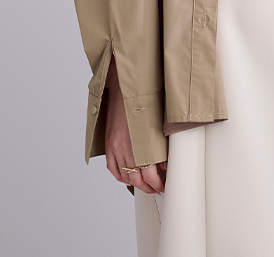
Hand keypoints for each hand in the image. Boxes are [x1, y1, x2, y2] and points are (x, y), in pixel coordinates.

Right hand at [104, 79, 166, 193]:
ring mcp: (115, 146)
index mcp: (141, 143)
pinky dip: (120, 175)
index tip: (164, 185)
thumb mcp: (158, 123)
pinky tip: (127, 177)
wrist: (127, 85)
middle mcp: (127, 148)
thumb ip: (161, 146)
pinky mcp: (109, 142)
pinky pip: (112, 167)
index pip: (150, 175)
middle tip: (157, 187)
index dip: (158, 184)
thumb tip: (164, 164)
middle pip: (137, 179)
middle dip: (148, 187)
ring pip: (124, 175)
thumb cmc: (145, 99)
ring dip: (135, 183)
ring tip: (145, 184)